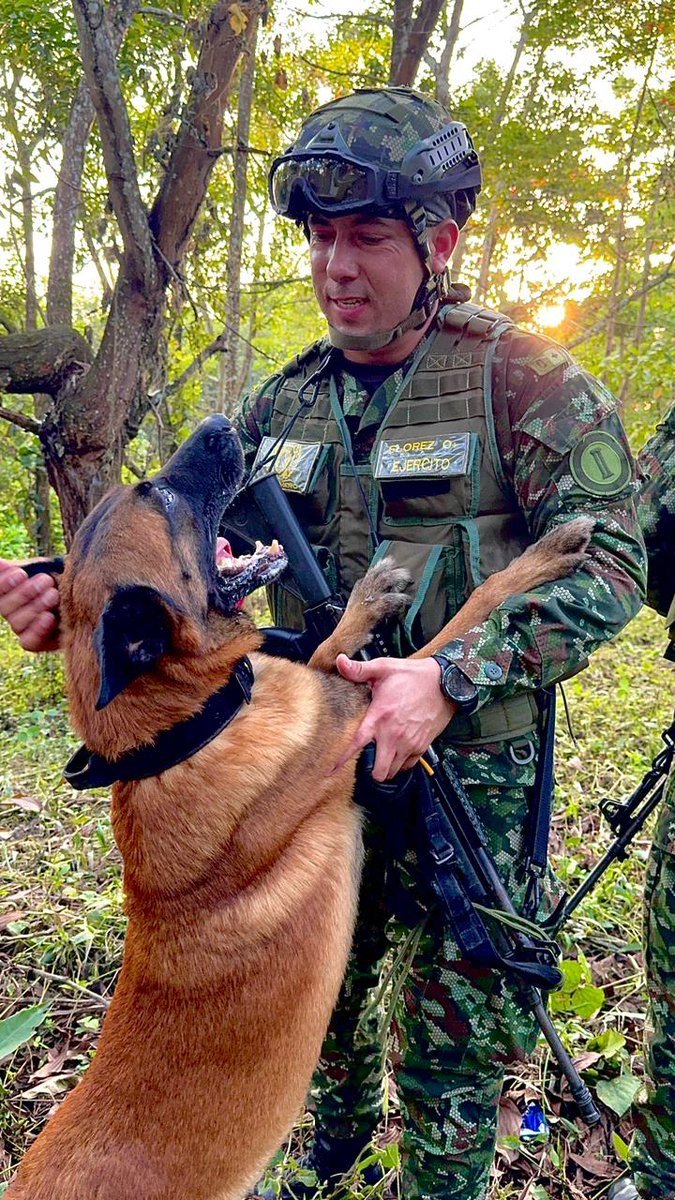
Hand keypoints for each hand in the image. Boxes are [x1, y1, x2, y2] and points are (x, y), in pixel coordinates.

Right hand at [0, 559, 60, 651]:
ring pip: (17, 623)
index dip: (5, 583)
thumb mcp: (46, 569)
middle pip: (5, 607)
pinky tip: (49, 617)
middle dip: (25, 593)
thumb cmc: (62, 580)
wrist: (87, 598)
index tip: (21, 574)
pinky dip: (37, 629)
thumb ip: (23, 567)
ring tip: (54, 595)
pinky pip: (28, 641)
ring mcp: (23, 628)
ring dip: (36, 607)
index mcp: (10, 592)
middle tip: (47, 581)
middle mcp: (12, 611)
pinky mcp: (36, 643)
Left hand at [332, 655, 456, 780]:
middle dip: (371, 771)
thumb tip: (339, 661)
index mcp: (380, 717)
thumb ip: (359, 669)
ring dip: (386, 767)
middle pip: (379, 770)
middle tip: (367, 762)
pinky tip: (397, 752)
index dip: (341, 760)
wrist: (446, 683)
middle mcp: (394, 735)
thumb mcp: (384, 668)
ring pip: (393, 771)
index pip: (356, 744)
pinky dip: (401, 764)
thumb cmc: (414, 675)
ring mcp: (409, 743)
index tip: (330, 771)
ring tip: (382, 756)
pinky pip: (408, 766)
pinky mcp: (422, 746)